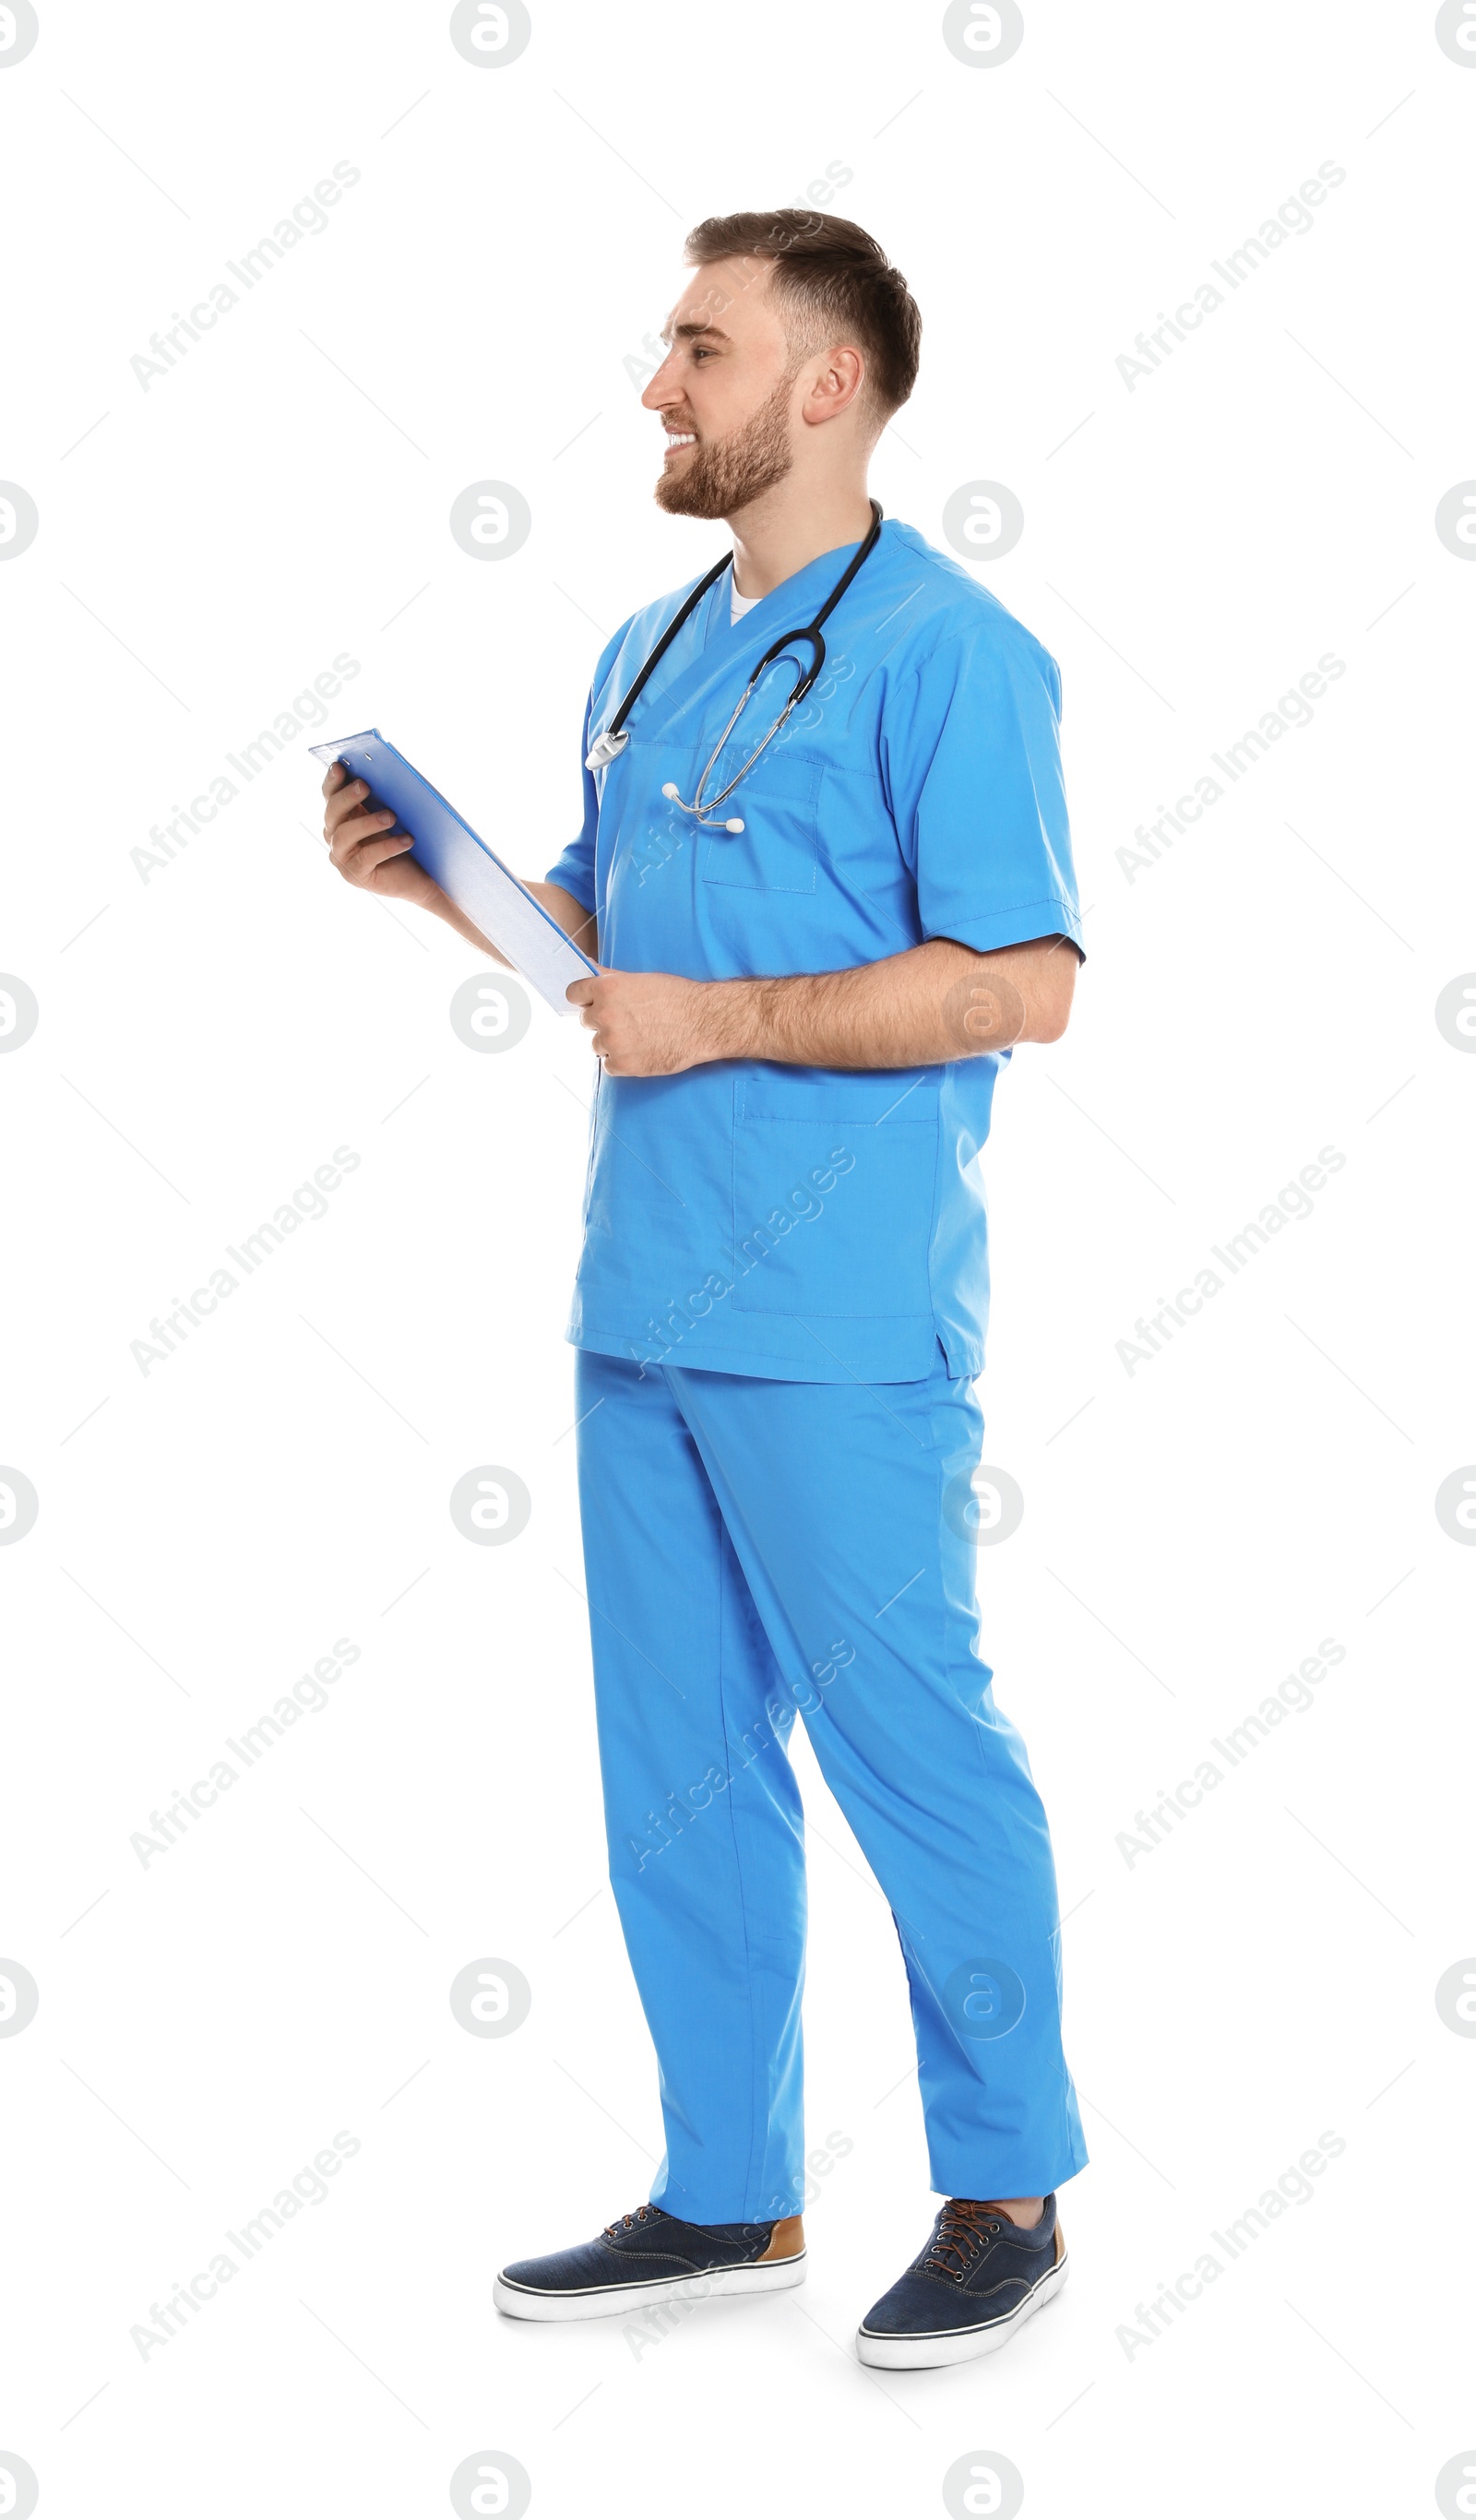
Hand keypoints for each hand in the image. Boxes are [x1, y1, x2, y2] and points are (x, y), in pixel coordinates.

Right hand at [321, 760, 444, 913]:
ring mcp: (342, 857)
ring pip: (345, 835)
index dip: (332, 781)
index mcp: (343, 815)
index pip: (330, 795)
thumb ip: (383, 797)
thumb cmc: (405, 839)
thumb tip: (386, 774)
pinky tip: (408, 840)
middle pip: (332, 813)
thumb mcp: (394, 814)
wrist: (420, 876)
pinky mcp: (356, 875)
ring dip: (368, 822)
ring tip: (392, 816)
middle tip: (365, 786)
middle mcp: (335, 835)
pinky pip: (367, 857)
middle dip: (347, 797)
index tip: (339, 766)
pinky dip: (388, 846)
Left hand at [566, 967, 719, 1075]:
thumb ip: (610, 977)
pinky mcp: (623, 1064)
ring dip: (611, 1042)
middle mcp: (605, 1014)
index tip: (592, 1004)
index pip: (573, 995)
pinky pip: (608, 1065)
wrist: (704, 1022)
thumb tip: (589, 968)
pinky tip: (640, 1050)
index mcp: (607, 989)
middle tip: (627, 1021)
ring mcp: (613, 1041)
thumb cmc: (677, 997)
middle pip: (586, 1022)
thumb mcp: (641, 979)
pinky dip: (621, 1061)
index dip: (584, 999)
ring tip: (637, 1036)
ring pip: (597, 1045)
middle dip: (602, 1021)